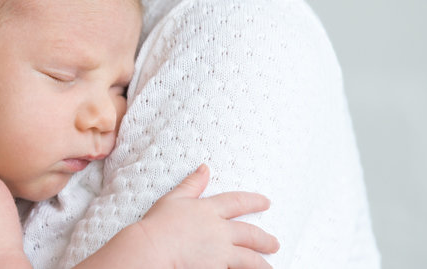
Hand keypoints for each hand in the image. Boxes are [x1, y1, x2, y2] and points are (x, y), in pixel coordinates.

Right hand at [136, 164, 278, 268]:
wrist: (152, 248)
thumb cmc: (158, 224)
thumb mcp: (173, 198)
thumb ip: (192, 184)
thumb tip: (205, 167)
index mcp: (209, 209)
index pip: (238, 202)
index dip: (254, 201)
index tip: (266, 202)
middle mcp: (219, 230)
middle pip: (250, 233)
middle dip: (264, 239)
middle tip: (274, 243)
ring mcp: (220, 251)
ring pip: (249, 258)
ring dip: (262, 263)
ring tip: (270, 266)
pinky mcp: (217, 268)